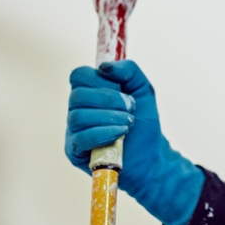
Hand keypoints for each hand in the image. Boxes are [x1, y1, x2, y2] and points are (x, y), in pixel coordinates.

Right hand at [66, 60, 203, 224]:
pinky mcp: (74, 151)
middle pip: (78, 95)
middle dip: (109, 100)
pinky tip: (119, 135)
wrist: (151, 156)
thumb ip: (130, 70)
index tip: (120, 88)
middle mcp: (77, 110)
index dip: (99, 79)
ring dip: (109, 117)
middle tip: (131, 108)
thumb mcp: (144, 90)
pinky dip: (102, 133)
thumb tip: (105, 67)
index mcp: (90, 92)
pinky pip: (80, 138)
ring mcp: (74, 131)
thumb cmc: (143, 123)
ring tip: (129, 124)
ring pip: (78, 116)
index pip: (79, 75)